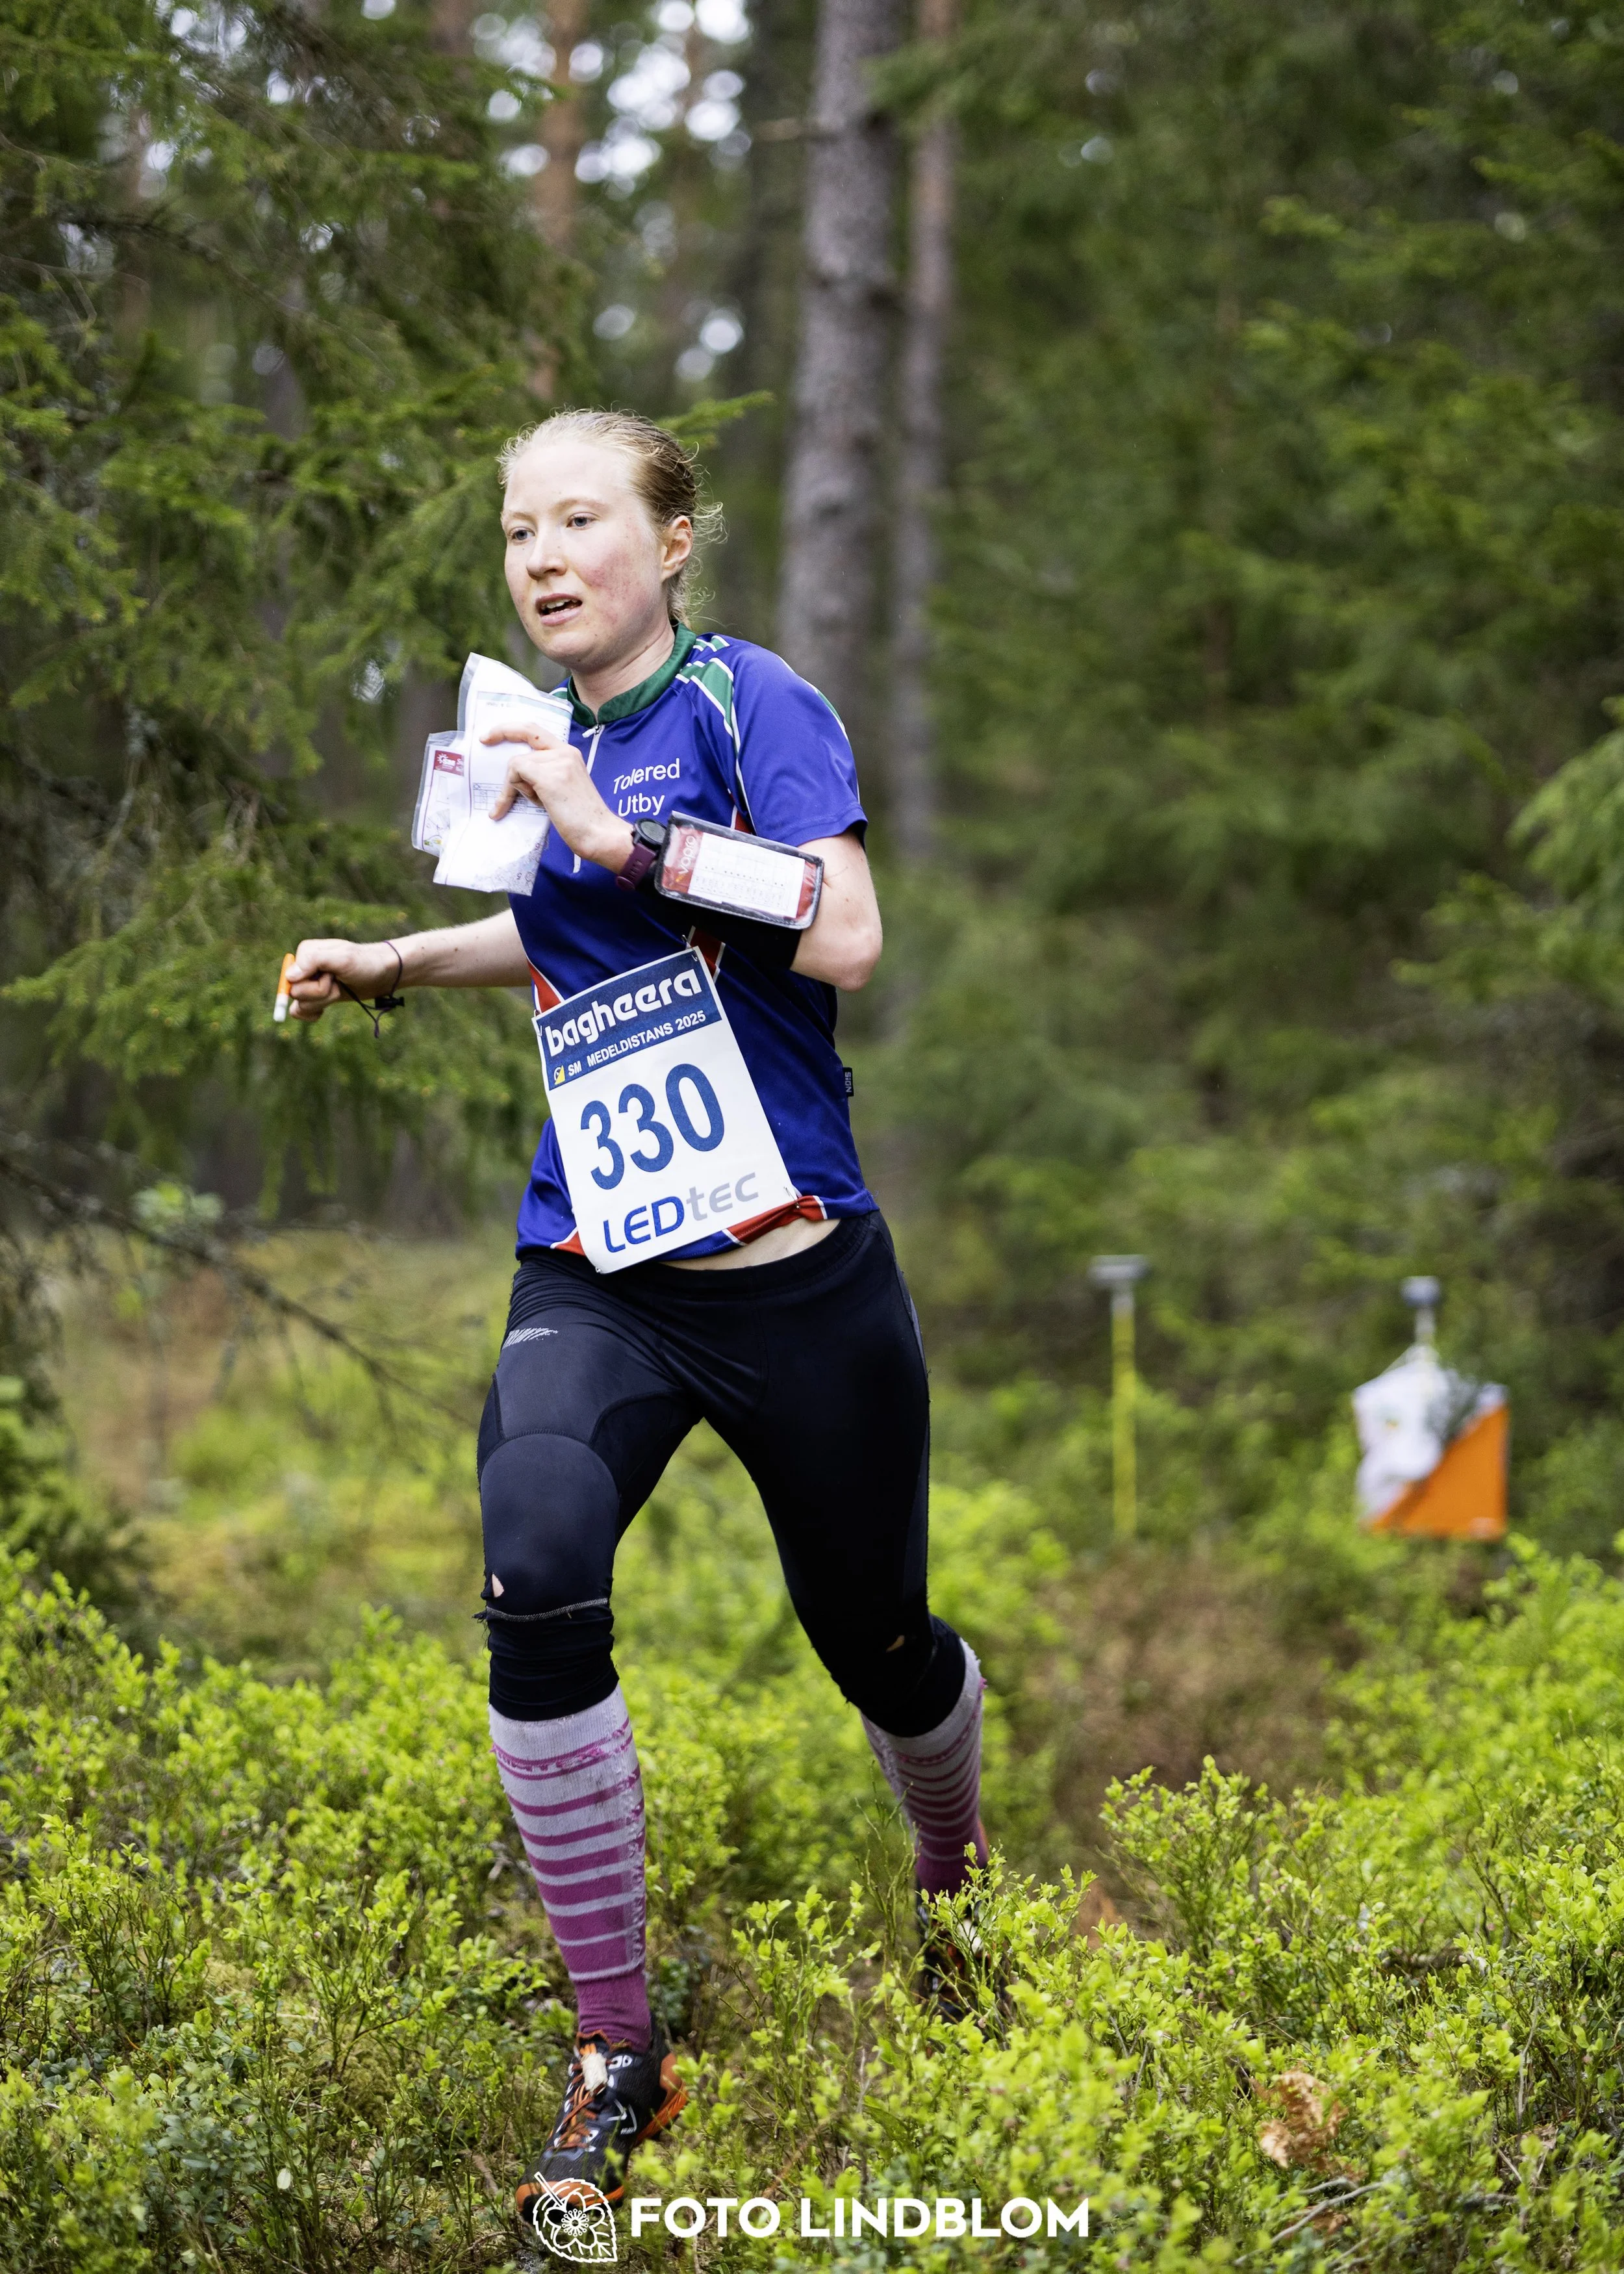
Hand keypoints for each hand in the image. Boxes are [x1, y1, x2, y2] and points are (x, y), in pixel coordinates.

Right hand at [287, 938, 400, 1021]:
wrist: (382, 975)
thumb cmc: (365, 963)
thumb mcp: (343, 958)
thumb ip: (314, 960)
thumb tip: (289, 976)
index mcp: (306, 952)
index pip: (292, 979)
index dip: (314, 984)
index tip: (332, 976)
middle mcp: (304, 967)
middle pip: (296, 993)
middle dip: (321, 993)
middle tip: (337, 982)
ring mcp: (309, 983)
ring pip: (300, 1004)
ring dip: (324, 1001)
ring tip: (338, 988)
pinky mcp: (315, 997)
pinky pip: (300, 1011)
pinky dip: (312, 1013)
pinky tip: (324, 1009)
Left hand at [485, 723, 633, 871]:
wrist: (598, 834)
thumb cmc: (581, 819)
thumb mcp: (562, 788)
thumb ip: (544, 775)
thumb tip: (517, 776)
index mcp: (569, 754)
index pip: (537, 730)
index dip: (515, 727)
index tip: (495, 734)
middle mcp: (565, 753)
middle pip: (525, 736)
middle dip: (501, 732)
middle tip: (484, 740)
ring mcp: (558, 763)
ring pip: (517, 763)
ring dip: (514, 786)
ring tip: (533, 805)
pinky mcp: (549, 777)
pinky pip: (516, 774)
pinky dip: (509, 791)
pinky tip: (508, 808)